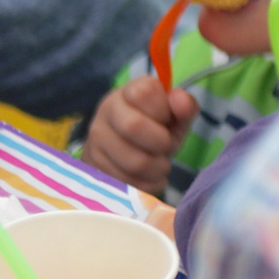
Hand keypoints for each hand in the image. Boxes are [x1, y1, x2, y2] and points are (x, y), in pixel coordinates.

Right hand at [80, 74, 197, 196]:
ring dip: (157, 169)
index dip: (163, 110)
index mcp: (128, 93)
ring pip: (132, 161)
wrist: (124, 155)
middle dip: (161, 143)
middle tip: (166, 147)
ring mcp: (95, 140)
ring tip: (160, 165)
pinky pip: (126, 182)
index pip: (144, 93)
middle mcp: (106, 112)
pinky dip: (147, 185)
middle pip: (133, 126)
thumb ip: (185, 106)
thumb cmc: (155, 130)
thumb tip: (181, 100)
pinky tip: (149, 178)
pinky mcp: (93, 167)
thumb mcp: (175, 118)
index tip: (166, 120)